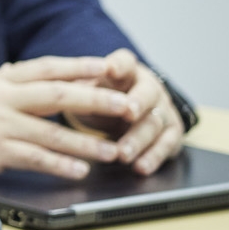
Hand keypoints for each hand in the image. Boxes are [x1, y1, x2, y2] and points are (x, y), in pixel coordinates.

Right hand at [0, 55, 144, 180]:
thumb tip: (12, 69)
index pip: (47, 68)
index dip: (80, 66)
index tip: (108, 66)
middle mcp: (1, 98)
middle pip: (59, 94)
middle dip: (97, 100)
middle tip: (128, 105)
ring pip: (53, 131)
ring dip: (87, 142)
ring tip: (114, 150)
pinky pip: (34, 158)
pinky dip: (59, 164)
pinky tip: (78, 171)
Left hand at [75, 48, 186, 175]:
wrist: (124, 111)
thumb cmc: (99, 97)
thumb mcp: (86, 88)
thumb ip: (76, 87)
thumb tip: (57, 91)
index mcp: (126, 71)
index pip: (125, 62)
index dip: (118, 65)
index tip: (110, 69)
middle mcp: (149, 88)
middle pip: (147, 93)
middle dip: (137, 103)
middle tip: (128, 113)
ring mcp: (162, 110)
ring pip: (155, 122)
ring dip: (139, 139)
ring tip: (123, 154)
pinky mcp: (171, 133)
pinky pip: (166, 145)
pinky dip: (154, 157)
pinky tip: (140, 167)